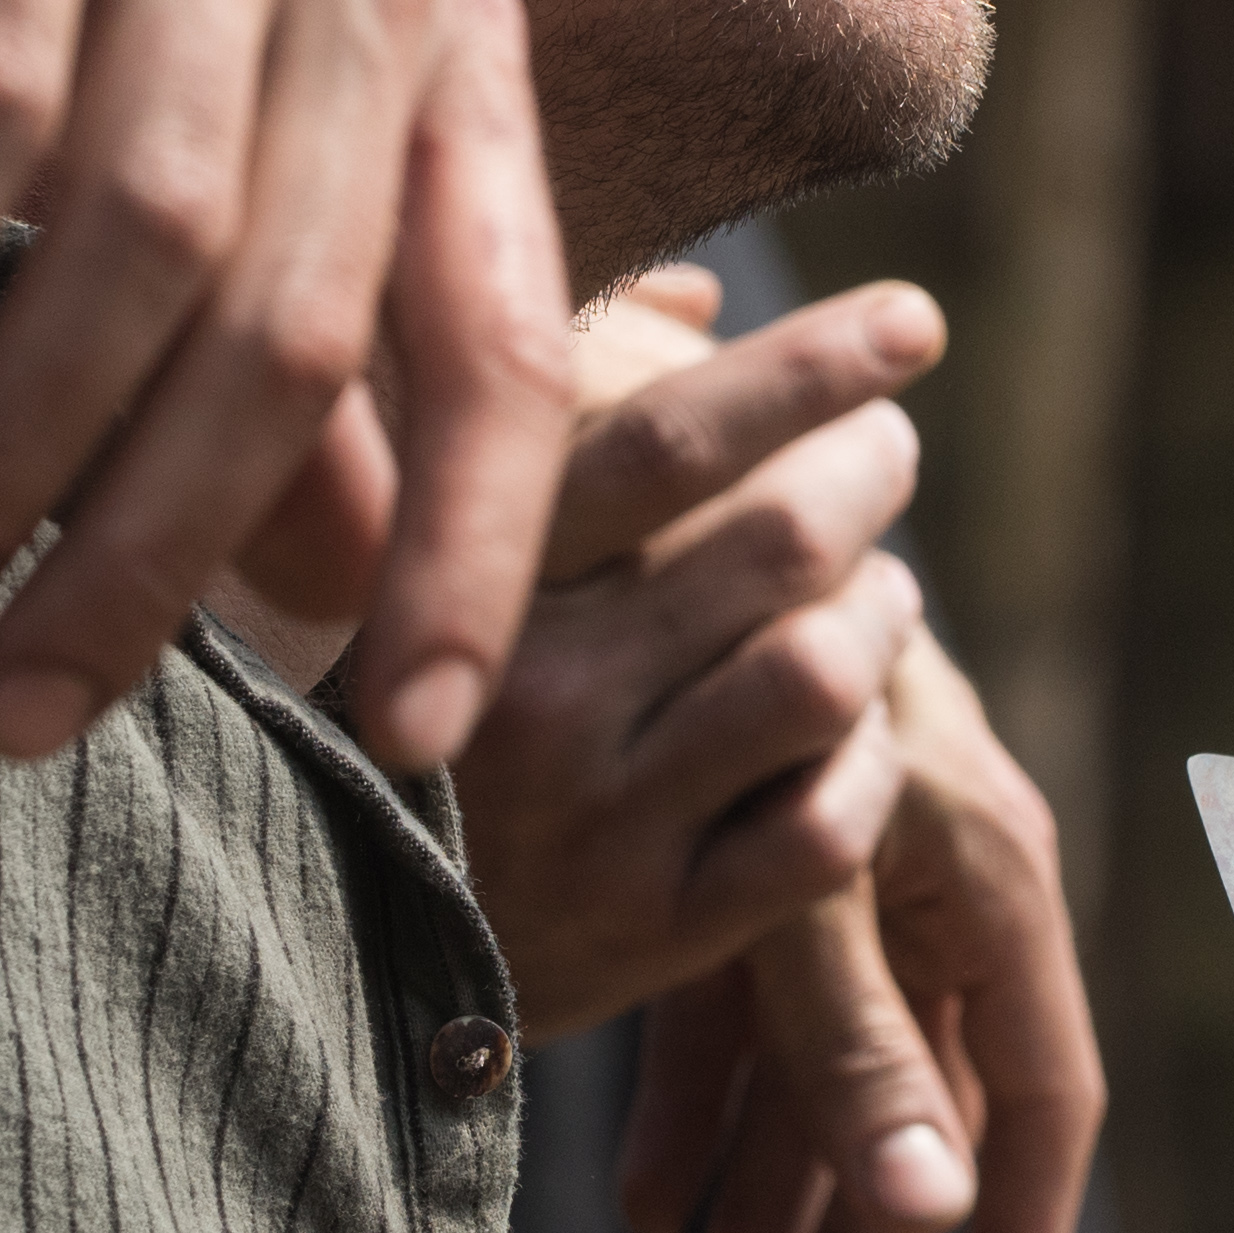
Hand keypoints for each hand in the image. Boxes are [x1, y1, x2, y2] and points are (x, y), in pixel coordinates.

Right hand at [0, 0, 561, 769]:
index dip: (486, 562)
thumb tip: (348, 561)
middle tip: (32, 728)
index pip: (507, 334)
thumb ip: (294, 252)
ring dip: (18, 460)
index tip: (419, 756)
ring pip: (144, 246)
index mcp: (441, 1)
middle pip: (301, 336)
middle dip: (168, 569)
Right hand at [458, 271, 947, 1039]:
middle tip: (887, 449)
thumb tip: (697, 290)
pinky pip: (831, 825)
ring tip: (880, 589)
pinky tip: (856, 726)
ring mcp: (598, 826)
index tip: (911, 319)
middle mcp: (528, 701)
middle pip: (776, 546)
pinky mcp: (656, 933)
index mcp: (464, 581)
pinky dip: (874, 759)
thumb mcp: (421, 540)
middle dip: (866, 473)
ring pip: (821, 677)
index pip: (666, 444)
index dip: (806, 368)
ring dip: (884, 612)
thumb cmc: (391, 693)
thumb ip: (544, 409)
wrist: (322, 942)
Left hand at [621, 621, 1099, 1232]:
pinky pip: (748, 1014)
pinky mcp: (749, 852)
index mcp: (990, 876)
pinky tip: (643, 1205)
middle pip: (917, 1114)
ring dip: (768, 1207)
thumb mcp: (800, 868)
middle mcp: (932, 882)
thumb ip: (858, 1037)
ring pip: (824, 1076)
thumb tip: (932, 1212)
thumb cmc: (755, 658)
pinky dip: (702, 1111)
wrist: (657, 492)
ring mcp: (841, 872)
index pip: (1038, 1098)